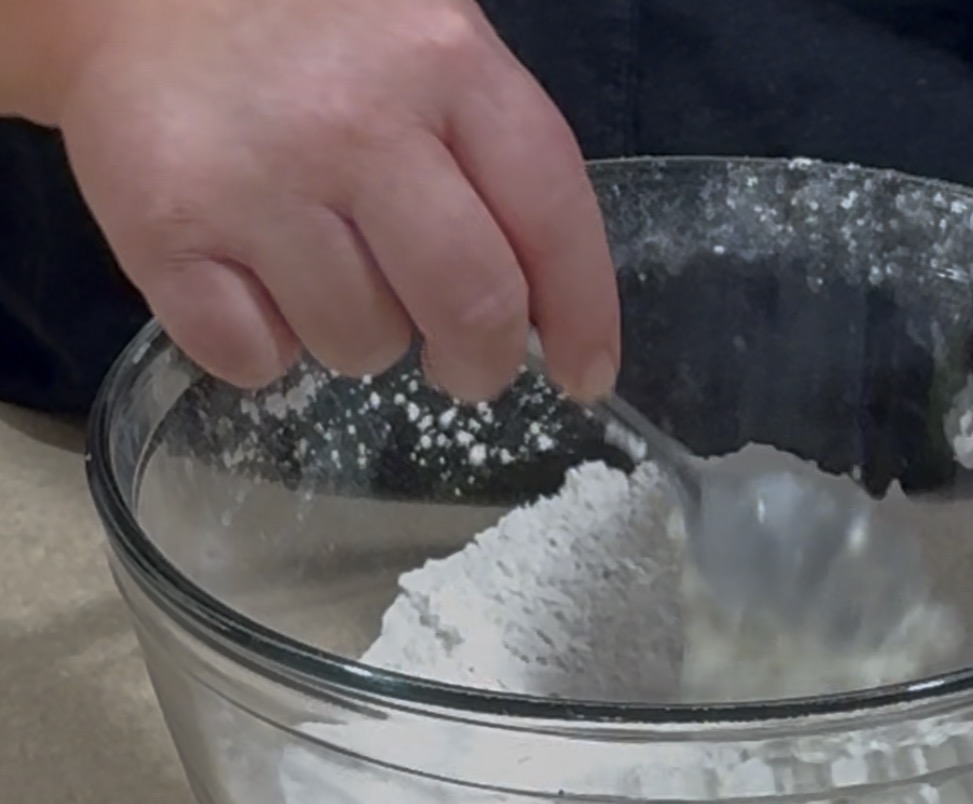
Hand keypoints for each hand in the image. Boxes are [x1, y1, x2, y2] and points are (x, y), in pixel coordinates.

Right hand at [54, 0, 619, 399]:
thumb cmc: (312, 34)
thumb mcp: (427, 47)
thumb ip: (494, 159)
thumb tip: (546, 309)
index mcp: (446, 62)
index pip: (552, 218)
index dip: (584, 317)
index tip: (584, 377)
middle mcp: (356, 120)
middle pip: (471, 308)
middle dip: (481, 365)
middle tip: (465, 368)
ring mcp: (257, 179)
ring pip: (360, 345)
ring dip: (359, 338)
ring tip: (326, 269)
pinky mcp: (164, 231)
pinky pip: (254, 358)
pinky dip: (264, 347)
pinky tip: (253, 282)